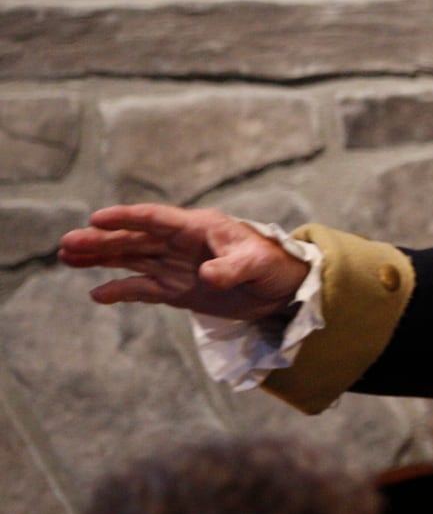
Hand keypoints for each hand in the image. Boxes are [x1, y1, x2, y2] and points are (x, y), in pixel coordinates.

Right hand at [58, 204, 309, 322]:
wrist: (284, 289)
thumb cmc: (275, 264)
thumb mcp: (258, 263)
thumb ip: (233, 267)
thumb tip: (208, 276)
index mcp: (198, 227)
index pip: (155, 218)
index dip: (127, 218)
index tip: (97, 218)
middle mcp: (181, 244)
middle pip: (135, 239)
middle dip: (101, 240)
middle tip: (67, 243)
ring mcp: (177, 266)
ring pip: (132, 259)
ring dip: (101, 258)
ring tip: (67, 256)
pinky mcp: (178, 290)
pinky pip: (144, 289)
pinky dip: (121, 291)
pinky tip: (97, 294)